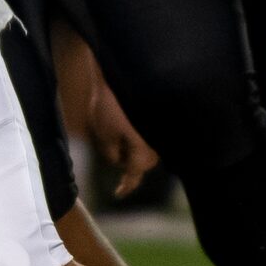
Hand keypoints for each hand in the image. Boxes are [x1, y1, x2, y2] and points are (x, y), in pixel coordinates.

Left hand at [82, 72, 158, 198]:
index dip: (127, 185)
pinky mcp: (163, 120)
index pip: (134, 175)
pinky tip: (128, 117)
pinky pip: (152, 135)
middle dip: (128, 156)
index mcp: (143, 153)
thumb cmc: (111, 104)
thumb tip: (120, 161)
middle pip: (142, 162)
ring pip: (147, 148)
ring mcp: (163, 134)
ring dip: (133, 142)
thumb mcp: (103, 133)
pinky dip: (139, 131)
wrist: (126, 71)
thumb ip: (111, 153)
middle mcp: (158, 145)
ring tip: (117, 120)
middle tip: (111, 135)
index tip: (119, 193)